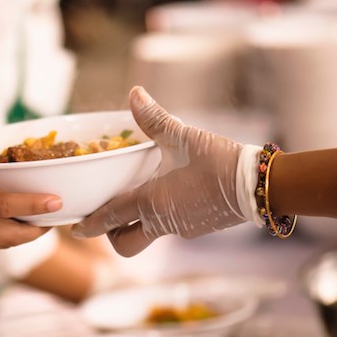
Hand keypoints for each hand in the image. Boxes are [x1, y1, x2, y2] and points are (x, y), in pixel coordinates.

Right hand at [0, 135, 62, 253]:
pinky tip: (14, 225)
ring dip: (25, 235)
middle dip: (39, 227)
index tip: (57, 201)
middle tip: (60, 213)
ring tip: (44, 220)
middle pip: (9, 234)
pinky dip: (5, 238)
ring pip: (0, 244)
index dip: (32, 205)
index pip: (2, 205)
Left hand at [73, 87, 244, 255]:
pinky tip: (170, 194)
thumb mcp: (183, 136)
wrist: (261, 185)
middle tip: (109, 215)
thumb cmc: (219, 161)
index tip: (75, 230)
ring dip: (138, 223)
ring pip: (148, 235)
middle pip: (126, 243)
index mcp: (151, 202)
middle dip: (112, 235)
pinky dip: (161, 217)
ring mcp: (181, 229)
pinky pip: (170, 227)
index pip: (110, 218)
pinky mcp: (198, 229)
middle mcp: (162, 222)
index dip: (90, 225)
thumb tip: (134, 92)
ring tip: (139, 197)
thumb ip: (154, 118)